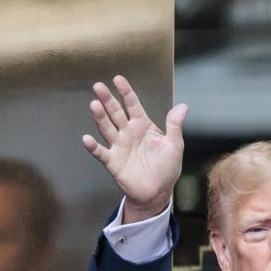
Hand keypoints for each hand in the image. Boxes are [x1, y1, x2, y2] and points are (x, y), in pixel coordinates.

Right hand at [80, 74, 186, 220]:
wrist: (158, 191)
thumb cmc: (166, 167)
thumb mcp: (174, 145)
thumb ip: (174, 126)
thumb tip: (183, 106)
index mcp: (142, 125)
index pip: (132, 105)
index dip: (126, 92)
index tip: (118, 79)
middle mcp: (128, 132)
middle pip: (116, 113)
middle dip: (108, 100)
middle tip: (98, 86)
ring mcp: (119, 146)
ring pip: (107, 128)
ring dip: (100, 117)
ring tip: (94, 105)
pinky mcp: (113, 162)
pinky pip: (101, 152)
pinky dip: (93, 147)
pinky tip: (87, 139)